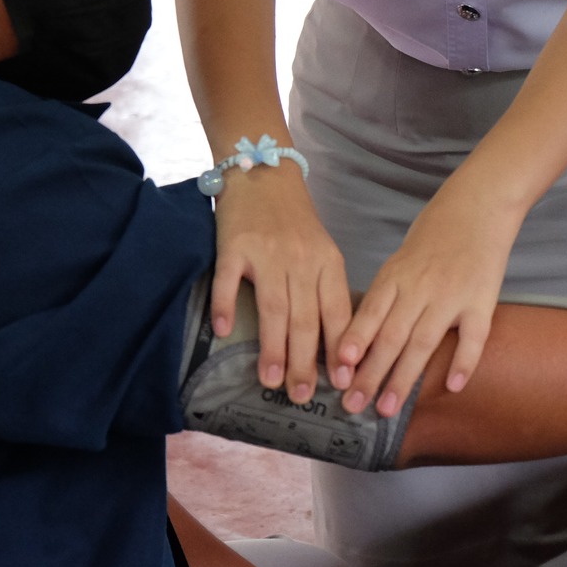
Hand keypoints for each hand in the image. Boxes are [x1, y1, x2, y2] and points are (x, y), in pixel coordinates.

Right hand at [210, 164, 349, 404]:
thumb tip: (332, 347)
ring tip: (269, 380)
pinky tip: (225, 331)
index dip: (339, 349)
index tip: (341, 382)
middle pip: (305, 317)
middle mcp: (300, 258)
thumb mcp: (320, 251)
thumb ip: (324, 290)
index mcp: (327, 262)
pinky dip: (226, 306)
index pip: (337, 312)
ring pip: (273, 306)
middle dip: (304, 361)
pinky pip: (229, 280)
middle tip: (301, 396)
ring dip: (272, 347)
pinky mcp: (234, 244)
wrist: (263, 171)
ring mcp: (267, 251)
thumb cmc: (294, 221)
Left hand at [335, 188, 518, 417]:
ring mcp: (452, 295)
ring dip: (403, 378)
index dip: (353, 344)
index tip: (337, 372)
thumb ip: (385, 297)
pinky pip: (473, 337)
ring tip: (387, 408)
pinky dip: (463, 362)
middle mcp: (420, 287)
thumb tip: (359, 339)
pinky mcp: (482, 301)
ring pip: (423, 342)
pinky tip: (452, 387)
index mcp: (395, 275)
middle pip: (390, 335)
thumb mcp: (400, 260)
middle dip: (370, 374)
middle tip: (352, 405)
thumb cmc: (434, 235)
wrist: (478, 206)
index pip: (369, 315)